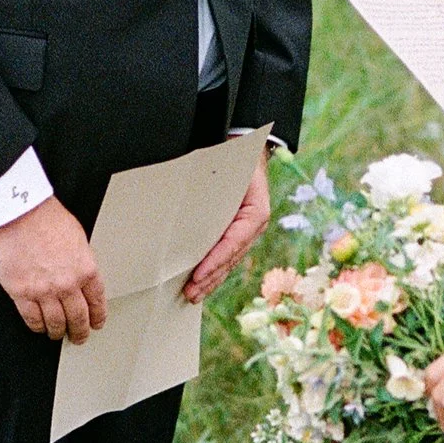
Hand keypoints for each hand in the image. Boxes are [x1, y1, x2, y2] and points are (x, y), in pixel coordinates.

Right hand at [0, 195, 106, 341]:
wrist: (18, 210)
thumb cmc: (44, 215)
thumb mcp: (76, 236)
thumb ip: (80, 259)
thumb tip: (79, 272)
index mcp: (85, 268)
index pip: (97, 301)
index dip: (98, 316)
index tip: (96, 322)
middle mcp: (67, 284)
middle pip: (78, 318)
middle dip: (80, 331)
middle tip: (79, 336)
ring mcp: (44, 291)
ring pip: (55, 323)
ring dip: (58, 332)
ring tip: (57, 334)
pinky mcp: (20, 293)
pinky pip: (32, 319)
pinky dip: (37, 326)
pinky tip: (39, 327)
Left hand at [185, 153, 271, 302]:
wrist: (245, 146)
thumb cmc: (236, 156)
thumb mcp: (229, 170)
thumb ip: (215, 189)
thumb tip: (187, 209)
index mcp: (256, 212)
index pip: (233, 242)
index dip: (215, 261)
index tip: (197, 275)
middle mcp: (253, 225)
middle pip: (230, 257)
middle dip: (210, 278)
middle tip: (189, 294)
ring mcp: (247, 230)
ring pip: (228, 260)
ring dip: (211, 279)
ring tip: (192, 295)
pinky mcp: (237, 231)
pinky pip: (226, 254)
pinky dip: (213, 269)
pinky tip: (201, 282)